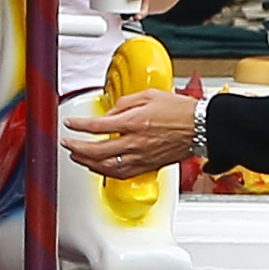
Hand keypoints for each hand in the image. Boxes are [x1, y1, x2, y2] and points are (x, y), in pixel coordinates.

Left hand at [62, 89, 194, 176]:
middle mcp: (135, 142)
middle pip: (97, 150)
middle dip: (77, 147)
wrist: (201, 126)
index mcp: (134, 122)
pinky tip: (98, 168)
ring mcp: (141, 157)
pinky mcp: (148, 166)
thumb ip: (124, 103)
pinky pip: (121, 174)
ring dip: (87, 162)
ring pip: (107, 167)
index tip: (69, 123)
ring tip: (77, 156)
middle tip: (67, 142)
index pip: (97, 126)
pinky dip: (105, 172)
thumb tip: (109, 111)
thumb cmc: (180, 110)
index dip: (79, 125)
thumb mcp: (148, 95)